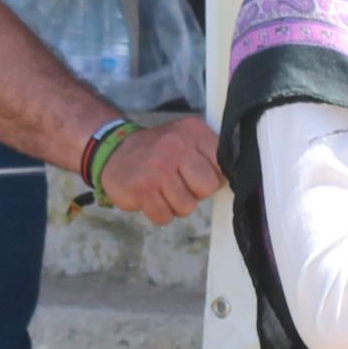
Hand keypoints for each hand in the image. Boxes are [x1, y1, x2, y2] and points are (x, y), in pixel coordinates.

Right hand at [96, 117, 224, 224]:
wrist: (114, 150)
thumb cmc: (157, 150)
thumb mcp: (185, 139)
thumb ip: (209, 154)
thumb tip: (233, 179)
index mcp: (192, 131)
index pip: (222, 163)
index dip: (212, 175)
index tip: (197, 174)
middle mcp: (176, 146)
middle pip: (207, 187)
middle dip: (196, 192)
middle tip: (179, 183)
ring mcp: (158, 168)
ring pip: (187, 207)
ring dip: (175, 204)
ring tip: (162, 189)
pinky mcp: (142, 190)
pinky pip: (165, 217)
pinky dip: (159, 213)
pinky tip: (150, 196)